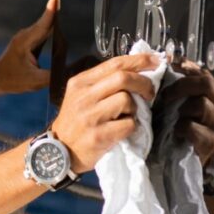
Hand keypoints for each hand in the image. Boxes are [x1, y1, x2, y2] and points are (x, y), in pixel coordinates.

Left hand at [0, 0, 58, 95]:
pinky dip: (53, 27)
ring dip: (55, 17)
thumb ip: (52, 76)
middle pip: (46, 22)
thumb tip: (70, 73)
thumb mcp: (33, 82)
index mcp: (25, 42)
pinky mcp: (30, 41)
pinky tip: (61, 24)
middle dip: (55, 10)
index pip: (42, 25)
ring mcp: (27, 37)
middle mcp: (26, 36)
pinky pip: (44, 31)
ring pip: (45, 25)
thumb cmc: (11, 79)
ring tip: (61, 5)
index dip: (51, 11)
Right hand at [50, 52, 160, 172]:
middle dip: (144, 83)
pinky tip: (122, 130)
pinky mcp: (99, 136)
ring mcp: (90, 116)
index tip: (155, 61)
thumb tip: (136, 72)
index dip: (139, 60)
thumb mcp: (80, 96)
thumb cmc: (75, 123)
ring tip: (126, 116)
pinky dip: (131, 127)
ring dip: (134, 109)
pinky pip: (128, 124)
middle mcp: (84, 96)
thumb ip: (103, 83)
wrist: (57, 152)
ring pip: (126, 100)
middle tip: (150, 92)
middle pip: (123, 78)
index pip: (115, 64)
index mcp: (81, 82)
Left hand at [158, 61, 213, 165]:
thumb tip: (164, 58)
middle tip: (165, 94)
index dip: (183, 68)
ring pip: (201, 104)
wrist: (187, 157)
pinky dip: (180, 127)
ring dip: (181, 108)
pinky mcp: (210, 142)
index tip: (166, 68)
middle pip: (206, 83)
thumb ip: (177, 82)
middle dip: (181, 85)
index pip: (203, 71)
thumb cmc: (181, 124)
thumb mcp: (180, 100)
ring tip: (171, 115)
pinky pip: (192, 127)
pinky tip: (175, 131)